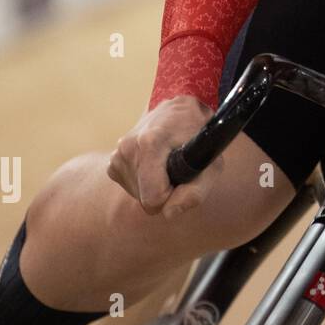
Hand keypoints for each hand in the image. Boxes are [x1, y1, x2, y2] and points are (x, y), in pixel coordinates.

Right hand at [107, 95, 218, 219]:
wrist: (181, 110)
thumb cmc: (200, 136)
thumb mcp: (211, 163)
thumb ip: (195, 191)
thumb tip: (169, 213)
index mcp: (150, 143)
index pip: (153, 197)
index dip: (173, 196)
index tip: (183, 178)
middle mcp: (127, 147)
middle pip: (145, 198)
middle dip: (165, 190)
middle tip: (178, 167)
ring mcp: (117, 154)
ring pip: (138, 195)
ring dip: (156, 185)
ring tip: (168, 161)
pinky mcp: (113, 161)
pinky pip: (132, 187)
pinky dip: (146, 181)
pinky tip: (156, 162)